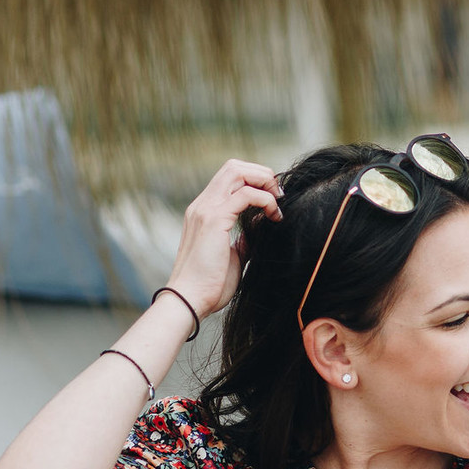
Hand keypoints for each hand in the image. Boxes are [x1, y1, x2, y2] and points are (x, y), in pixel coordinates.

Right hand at [163, 159, 284, 318]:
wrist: (189, 301)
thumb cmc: (209, 285)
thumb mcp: (232, 256)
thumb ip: (243, 238)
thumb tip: (260, 227)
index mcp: (204, 211)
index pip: (230, 177)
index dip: (255, 181)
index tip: (274, 201)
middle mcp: (202, 205)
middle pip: (234, 167)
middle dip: (262, 174)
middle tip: (280, 196)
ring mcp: (206, 210)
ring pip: (237, 172)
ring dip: (264, 182)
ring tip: (278, 202)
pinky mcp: (214, 220)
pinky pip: (245, 195)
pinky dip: (265, 200)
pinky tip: (274, 217)